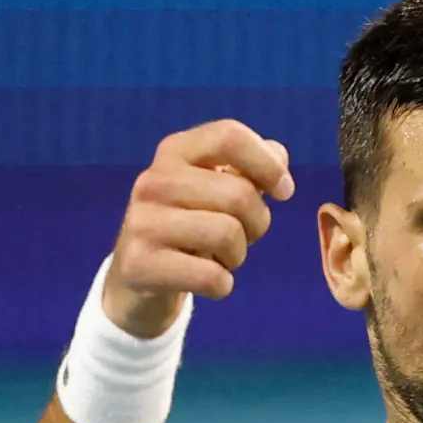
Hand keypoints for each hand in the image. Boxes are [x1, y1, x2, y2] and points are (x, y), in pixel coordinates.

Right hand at [104, 120, 296, 338]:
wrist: (138, 273)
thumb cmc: (190, 224)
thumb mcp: (216, 189)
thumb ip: (249, 168)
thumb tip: (278, 154)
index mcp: (175, 152)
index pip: (229, 137)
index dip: (268, 164)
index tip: (284, 191)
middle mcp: (154, 181)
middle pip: (239, 194)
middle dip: (258, 223)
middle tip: (244, 237)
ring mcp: (143, 222)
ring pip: (228, 234)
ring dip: (238, 255)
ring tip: (220, 258)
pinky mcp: (140, 265)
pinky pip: (211, 276)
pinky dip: (222, 285)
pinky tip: (208, 282)